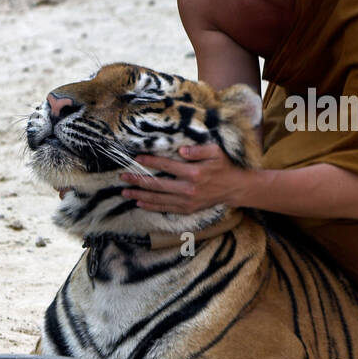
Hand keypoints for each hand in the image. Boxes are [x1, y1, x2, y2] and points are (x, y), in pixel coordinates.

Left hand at [118, 143, 249, 214]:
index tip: (136, 159)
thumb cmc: (225, 166)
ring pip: (158, 199)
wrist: (235, 188)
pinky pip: (166, 208)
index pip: (166, 166)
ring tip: (125, 192)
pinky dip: (152, 206)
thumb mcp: (216, 152)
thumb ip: (198, 150)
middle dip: (138, 181)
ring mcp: (187, 201)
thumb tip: (181, 150)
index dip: (150, 162)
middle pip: (157, 185)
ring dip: (140, 196)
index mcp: (194, 173)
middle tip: (123, 177)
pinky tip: (140, 203)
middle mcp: (188, 189)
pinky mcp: (188, 209)